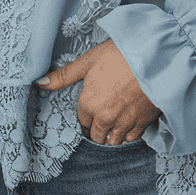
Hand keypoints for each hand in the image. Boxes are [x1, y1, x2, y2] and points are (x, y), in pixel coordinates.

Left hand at [35, 40, 160, 143]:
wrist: (155, 56)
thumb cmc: (121, 54)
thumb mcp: (89, 61)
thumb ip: (64, 75)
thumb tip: (39, 83)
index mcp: (88, 103)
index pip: (82, 121)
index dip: (86, 115)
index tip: (92, 109)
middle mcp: (104, 117)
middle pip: (96, 136)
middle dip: (97, 129)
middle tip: (102, 118)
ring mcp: (125, 123)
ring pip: (113, 141)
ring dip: (112, 134)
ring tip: (115, 121)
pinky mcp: (143, 123)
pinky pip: (131, 138)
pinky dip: (129, 133)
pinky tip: (130, 121)